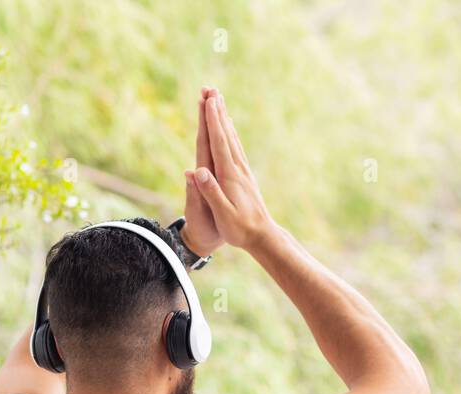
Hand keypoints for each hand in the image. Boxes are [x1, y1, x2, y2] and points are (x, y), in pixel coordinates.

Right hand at [186, 91, 274, 250]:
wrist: (262, 237)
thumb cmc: (240, 229)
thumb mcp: (223, 215)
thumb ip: (211, 193)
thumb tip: (197, 171)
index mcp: (229, 176)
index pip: (219, 143)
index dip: (212, 122)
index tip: (207, 101)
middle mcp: (237, 169)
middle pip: (225, 134)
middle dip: (216, 112)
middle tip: (210, 89)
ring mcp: (242, 171)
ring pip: (231, 138)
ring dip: (223, 118)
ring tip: (217, 99)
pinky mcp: (244, 175)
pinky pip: (235, 148)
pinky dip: (230, 132)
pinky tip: (229, 126)